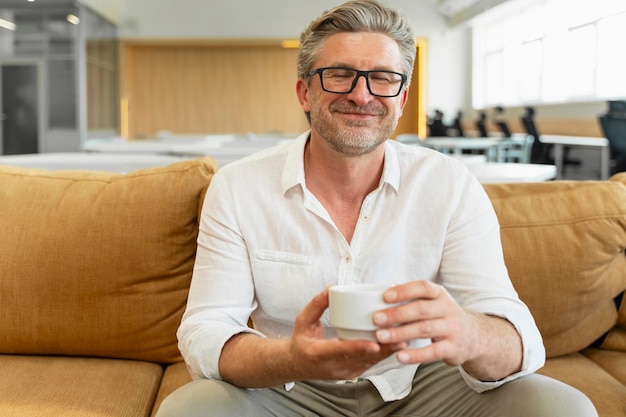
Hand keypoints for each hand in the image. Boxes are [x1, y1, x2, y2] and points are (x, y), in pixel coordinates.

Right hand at [289, 287, 406, 380]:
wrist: (296, 365)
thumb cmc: (301, 340)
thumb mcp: (303, 320)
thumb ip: (317, 304)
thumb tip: (332, 288)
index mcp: (318, 353)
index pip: (340, 351)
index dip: (359, 347)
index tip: (375, 343)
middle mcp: (332, 367)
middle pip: (361, 359)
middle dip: (382, 349)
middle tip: (401, 337)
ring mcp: (343, 373)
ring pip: (369, 363)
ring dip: (386, 353)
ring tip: (404, 339)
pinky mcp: (351, 374)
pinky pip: (369, 364)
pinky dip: (383, 355)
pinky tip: (396, 345)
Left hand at [371, 280, 521, 380]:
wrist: (474, 337)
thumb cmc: (442, 317)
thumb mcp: (433, 303)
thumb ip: (412, 301)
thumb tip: (376, 299)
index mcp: (439, 294)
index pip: (422, 287)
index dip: (404, 290)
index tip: (384, 296)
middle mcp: (447, 309)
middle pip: (421, 309)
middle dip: (397, 314)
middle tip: (376, 318)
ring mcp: (452, 328)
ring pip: (424, 329)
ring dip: (401, 333)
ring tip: (381, 336)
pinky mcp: (453, 348)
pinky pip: (432, 352)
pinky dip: (415, 355)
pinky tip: (399, 356)